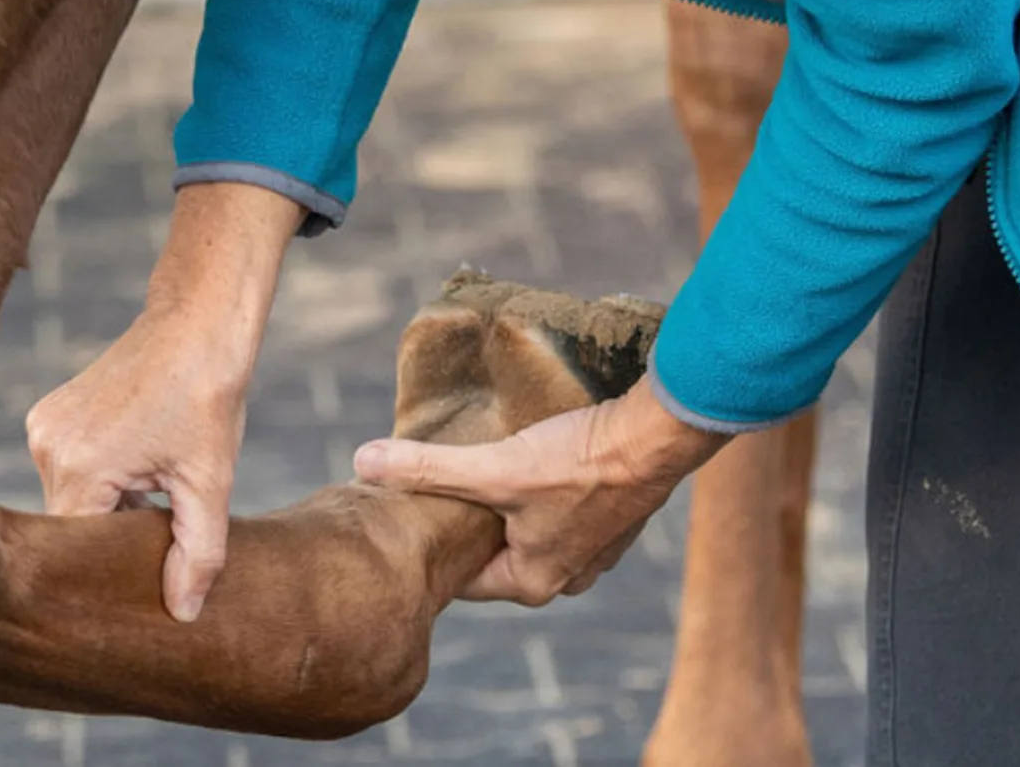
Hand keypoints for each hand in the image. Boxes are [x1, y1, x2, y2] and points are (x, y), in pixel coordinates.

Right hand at [27, 307, 252, 622]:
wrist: (197, 325)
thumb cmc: (207, 398)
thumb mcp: (210, 483)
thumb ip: (196, 553)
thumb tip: (182, 613)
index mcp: (78, 466)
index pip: (78, 551)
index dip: (111, 570)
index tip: (143, 581)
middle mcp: (47, 446)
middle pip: (73, 526)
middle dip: (115, 535)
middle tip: (162, 537)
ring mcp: (43, 426)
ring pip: (72, 499)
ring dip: (110, 505)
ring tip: (156, 489)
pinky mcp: (50, 414)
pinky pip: (70, 469)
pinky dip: (103, 479)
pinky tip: (142, 464)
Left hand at [353, 377, 730, 604]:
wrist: (658, 437)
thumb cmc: (578, 461)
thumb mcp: (493, 468)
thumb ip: (427, 469)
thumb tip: (362, 462)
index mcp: (530, 582)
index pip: (459, 577)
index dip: (431, 545)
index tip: (407, 518)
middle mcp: (565, 577)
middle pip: (494, 554)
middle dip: (468, 524)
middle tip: (437, 490)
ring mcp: (594, 551)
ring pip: (528, 531)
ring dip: (508, 505)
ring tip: (482, 471)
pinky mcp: (612, 519)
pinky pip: (560, 512)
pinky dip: (542, 492)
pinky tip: (531, 462)